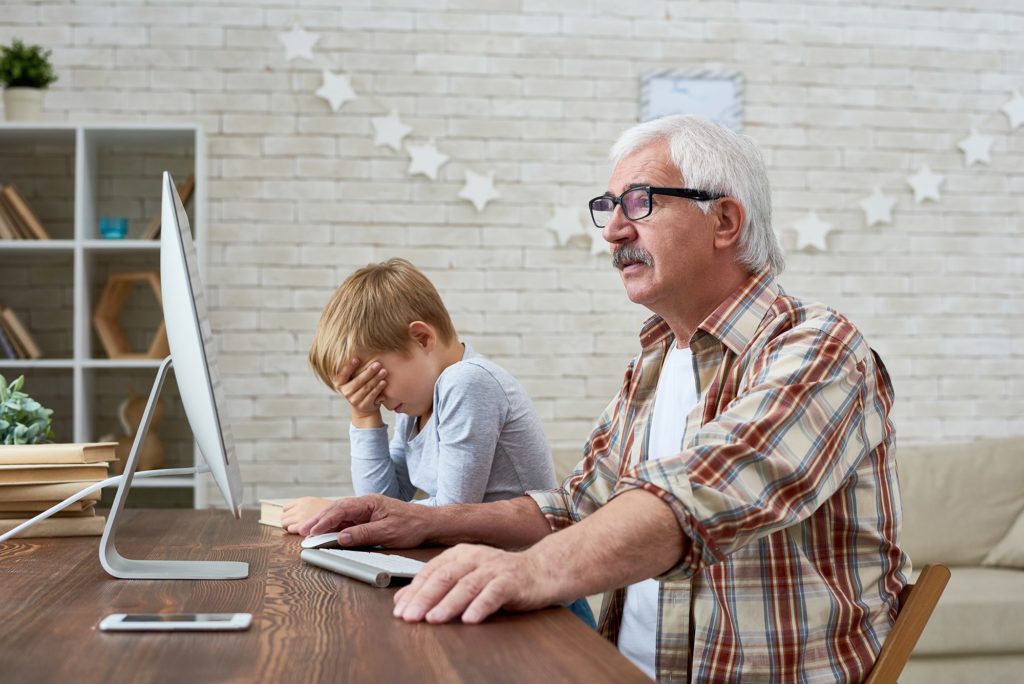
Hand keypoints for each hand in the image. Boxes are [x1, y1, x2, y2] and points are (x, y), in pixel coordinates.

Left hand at [280, 496, 331, 533]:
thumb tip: (293, 514)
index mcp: (304, 501)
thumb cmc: (333, 513)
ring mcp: (300, 516)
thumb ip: (307, 509)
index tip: (293, 520)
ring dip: (290, 527)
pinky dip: (294, 532)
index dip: (290, 515)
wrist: (344, 514)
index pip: (286, 508)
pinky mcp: (301, 526)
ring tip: (299, 531)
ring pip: (284, 523)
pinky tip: (302, 533)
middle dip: (289, 522)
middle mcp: (301, 507)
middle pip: (283, 516)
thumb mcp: (318, 505)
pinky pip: (290, 529)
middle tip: (295, 527)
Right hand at [299, 494, 429, 547]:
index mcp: (369, 502)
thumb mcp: (388, 532)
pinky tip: (326, 536)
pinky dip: (335, 530)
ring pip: (339, 518)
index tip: (312, 530)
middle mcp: (364, 505)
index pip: (341, 509)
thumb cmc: (412, 525)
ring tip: (308, 535)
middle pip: (336, 511)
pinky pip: (347, 524)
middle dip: (318, 521)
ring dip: (324, 526)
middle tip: (302, 532)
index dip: (325, 520)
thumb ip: (363, 534)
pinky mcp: (367, 521)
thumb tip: (342, 537)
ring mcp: (365, 513)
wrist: (428, 524)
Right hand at [333, 357, 386, 427]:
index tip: (356, 358)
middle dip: (369, 372)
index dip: (349, 366)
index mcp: (340, 383)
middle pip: (358, 381)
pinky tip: (384, 382)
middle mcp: (345, 392)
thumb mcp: (354, 378)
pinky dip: (378, 388)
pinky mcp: (363, 405)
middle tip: (378, 364)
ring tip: (384, 371)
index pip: (343, 374)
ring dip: (376, 379)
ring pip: (366, 387)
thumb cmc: (360, 387)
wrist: (364, 408)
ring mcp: (353, 400)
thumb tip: (362, 349)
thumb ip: (356, 369)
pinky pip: (372, 395)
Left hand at [392, 544, 555, 624]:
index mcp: (461, 554)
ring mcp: (494, 568)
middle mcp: (475, 557)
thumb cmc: (501, 575)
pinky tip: (470, 619)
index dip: (414, 590)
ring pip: (467, 585)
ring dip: (448, 603)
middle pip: (445, 577)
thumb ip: (437, 584)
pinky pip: (494, 594)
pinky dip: (481, 606)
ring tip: (434, 619)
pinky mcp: (512, 581)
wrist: (541, 570)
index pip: (432, 571)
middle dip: (425, 598)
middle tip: (410, 616)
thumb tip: (403, 599)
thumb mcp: (466, 576)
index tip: (400, 609)